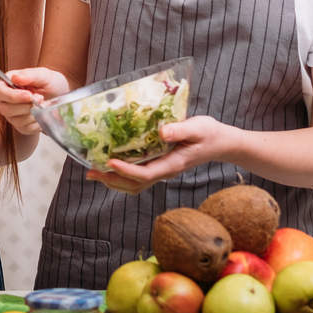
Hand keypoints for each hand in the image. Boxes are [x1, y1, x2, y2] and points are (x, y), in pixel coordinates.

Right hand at [0, 67, 68, 134]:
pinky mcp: (21, 126)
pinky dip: (37, 122)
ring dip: (33, 113)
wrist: (62, 100)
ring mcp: (12, 114)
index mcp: (8, 84)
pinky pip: (25, 128)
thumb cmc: (51, 85)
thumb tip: (15, 78)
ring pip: (15, 119)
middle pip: (4, 108)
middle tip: (41, 99)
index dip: (11, 95)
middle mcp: (6, 100)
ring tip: (44, 105)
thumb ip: (30, 75)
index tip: (29, 95)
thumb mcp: (45, 76)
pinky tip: (43, 114)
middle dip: (24, 106)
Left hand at [86, 115, 233, 193]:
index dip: (126, 170)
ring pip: (134, 184)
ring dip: (112, 181)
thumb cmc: (210, 133)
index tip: (110, 161)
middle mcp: (165, 171)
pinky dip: (120, 175)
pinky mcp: (158, 166)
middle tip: (91, 172)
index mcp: (173, 164)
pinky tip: (107, 166)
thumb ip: (180, 129)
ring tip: (92, 172)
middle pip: (135, 184)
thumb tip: (161, 132)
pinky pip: (137, 177)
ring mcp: (161, 171)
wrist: (221, 143)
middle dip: (112, 179)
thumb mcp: (198, 127)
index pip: (146, 173)